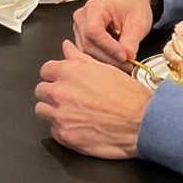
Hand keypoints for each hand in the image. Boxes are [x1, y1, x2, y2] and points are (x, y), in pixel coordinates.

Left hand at [35, 40, 151, 158]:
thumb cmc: (128, 95)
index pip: (46, 70)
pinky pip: (53, 130)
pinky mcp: (65, 136)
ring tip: (72, 113)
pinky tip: (79, 126)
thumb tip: (66, 46)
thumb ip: (80, 58)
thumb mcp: (105, 69)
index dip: (54, 75)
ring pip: (43, 110)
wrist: (141, 122)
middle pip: (41, 91)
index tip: (62, 80)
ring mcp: (60, 115)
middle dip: (52, 93)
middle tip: (69, 98)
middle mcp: (60, 92)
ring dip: (53, 111)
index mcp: (68, 72)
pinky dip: (62, 129)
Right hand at [73, 0, 156, 63]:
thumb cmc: (133, 6)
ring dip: (106, 60)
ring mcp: (79, 28)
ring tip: (124, 63)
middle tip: (128, 63)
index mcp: (95, 7)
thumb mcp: (138, 22)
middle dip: (109, 57)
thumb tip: (128, 56)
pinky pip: (87, 53)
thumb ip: (131, 41)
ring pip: (87, 51)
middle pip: (88, 44)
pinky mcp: (82, 38)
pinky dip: (102, 59)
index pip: (94, 31)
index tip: (124, 56)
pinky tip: (115, 60)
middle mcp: (82, 17)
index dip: (108, 47)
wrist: (131, 2)